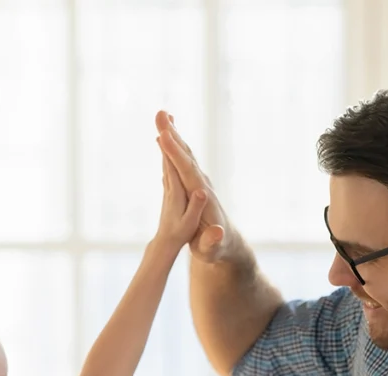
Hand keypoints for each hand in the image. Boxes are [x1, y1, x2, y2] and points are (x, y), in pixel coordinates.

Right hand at [155, 111, 229, 262]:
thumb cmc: (216, 249)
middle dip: (173, 135)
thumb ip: (213, 242)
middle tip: (160, 114)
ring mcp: (199, 182)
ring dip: (173, 135)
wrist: (226, 244)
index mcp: (204, 198)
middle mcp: (202, 185)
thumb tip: (216, 232)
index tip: (163, 137)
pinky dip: (174, 146)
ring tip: (162, 116)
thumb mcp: (213, 250)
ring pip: (185, 155)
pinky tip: (165, 135)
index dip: (175, 154)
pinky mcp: (194, 183)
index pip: (188, 172)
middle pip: (186, 156)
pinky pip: (182, 161)